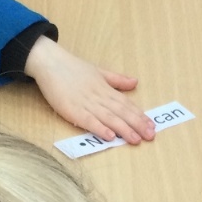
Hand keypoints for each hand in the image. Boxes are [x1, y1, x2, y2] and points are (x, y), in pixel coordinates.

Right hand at [24, 37, 155, 142]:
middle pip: (121, 112)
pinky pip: (88, 121)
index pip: (126, 103)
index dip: (140, 115)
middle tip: (150, 136)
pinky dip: (99, 128)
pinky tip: (110, 136)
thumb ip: (117, 80)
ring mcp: (86, 103)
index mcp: (105, 88)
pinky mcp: (72, 110)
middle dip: (137, 124)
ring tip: (136, 139)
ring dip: (123, 129)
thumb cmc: (73, 68)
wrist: (50, 62)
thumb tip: (135, 82)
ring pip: (108, 118)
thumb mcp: (99, 71)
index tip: (152, 125)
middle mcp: (99, 96)